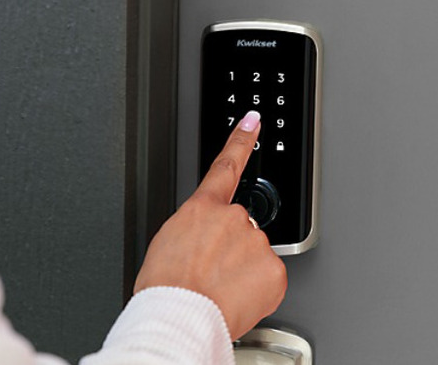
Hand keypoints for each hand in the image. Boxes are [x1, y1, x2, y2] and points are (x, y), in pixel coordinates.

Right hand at [134, 111, 286, 339]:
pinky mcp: (273, 269)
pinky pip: (268, 277)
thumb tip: (204, 243)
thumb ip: (194, 231)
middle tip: (211, 274)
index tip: (253, 121)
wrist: (179, 316)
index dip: (241, 140)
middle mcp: (233, 219)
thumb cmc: (165, 289)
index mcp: (202, 209)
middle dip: (231, 248)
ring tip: (219, 290)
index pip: (225, 166)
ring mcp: (255, 243)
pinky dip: (256, 289)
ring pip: (254, 254)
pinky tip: (236, 297)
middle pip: (240, 228)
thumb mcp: (167, 245)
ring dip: (242, 270)